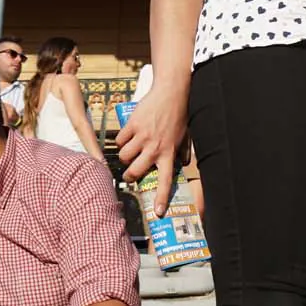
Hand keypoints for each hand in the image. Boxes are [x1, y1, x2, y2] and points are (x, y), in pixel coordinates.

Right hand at [116, 85, 186, 216]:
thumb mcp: (185, 136)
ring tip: (130, 150)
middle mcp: (155, 148)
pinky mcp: (133, 125)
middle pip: (135, 171)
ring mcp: (143, 137)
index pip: (165, 181)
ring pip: (124, 156)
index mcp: (169, 153)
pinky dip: (121, 140)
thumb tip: (183, 163)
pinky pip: (120, 140)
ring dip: (125, 156)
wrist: (171, 92)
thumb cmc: (179, 115)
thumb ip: (182, 152)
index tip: (157, 212)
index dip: (160, 198)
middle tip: (129, 173)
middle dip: (129, 175)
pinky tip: (127, 135)